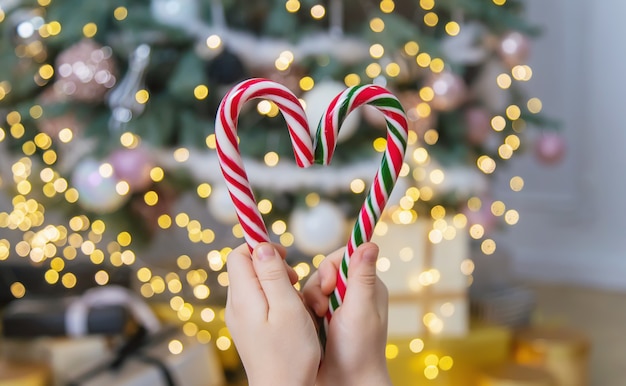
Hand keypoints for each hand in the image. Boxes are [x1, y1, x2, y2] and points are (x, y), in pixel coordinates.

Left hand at [225, 242, 320, 385]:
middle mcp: (236, 306)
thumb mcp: (288, 308)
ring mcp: (240, 319)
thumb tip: (261, 246)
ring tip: (295, 300)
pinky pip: (258, 301)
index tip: (286, 257)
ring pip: (254, 284)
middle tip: (294, 281)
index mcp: (243, 298)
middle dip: (272, 265)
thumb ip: (273, 275)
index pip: (239, 254)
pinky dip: (274, 298)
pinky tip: (289, 314)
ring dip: (276, 282)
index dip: (261, 247)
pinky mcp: (248, 329)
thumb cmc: (290, 355)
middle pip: (246, 267)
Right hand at [303, 242, 391, 385]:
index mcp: (367, 286)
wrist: (345, 383)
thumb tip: (371, 243)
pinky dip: (304, 312)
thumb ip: (362, 277)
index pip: (344, 257)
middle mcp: (353, 293)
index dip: (331, 267)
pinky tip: (311, 326)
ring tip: (317, 321)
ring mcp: (336, 306)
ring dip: (310, 302)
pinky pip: (304, 303)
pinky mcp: (321, 318)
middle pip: (324, 271)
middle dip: (318, 288)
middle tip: (322, 310)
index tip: (330, 287)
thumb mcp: (360, 310)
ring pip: (312, 287)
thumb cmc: (359, 350)